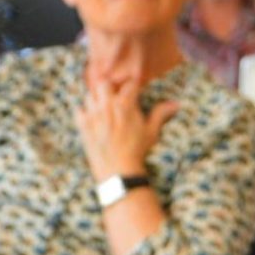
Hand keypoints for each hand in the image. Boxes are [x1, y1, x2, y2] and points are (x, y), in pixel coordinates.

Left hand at [75, 53, 174, 181]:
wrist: (119, 171)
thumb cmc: (137, 151)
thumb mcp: (151, 132)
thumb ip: (160, 114)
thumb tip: (176, 104)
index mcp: (125, 104)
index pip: (128, 84)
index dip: (131, 86)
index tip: (133, 91)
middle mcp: (107, 106)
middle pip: (104, 83)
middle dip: (110, 87)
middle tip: (114, 97)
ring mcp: (93, 115)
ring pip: (90, 95)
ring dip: (96, 99)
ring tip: (103, 109)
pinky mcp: (83, 126)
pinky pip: (79, 110)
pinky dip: (84, 113)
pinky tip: (92, 120)